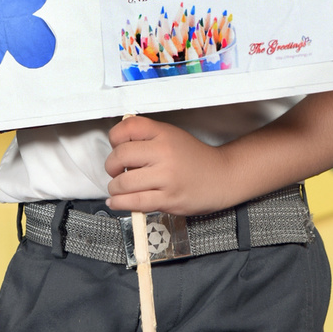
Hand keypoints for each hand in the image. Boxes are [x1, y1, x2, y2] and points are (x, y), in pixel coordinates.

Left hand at [105, 116, 232, 215]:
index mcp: (163, 133)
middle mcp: (164, 153)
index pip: (128, 128)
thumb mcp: (172, 136)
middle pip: (120, 156)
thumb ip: (147, 136)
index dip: (115, 137)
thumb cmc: (194, 158)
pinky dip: (119, 203)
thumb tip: (117, 142)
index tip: (115, 146)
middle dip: (111, 166)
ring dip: (114, 188)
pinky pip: (135, 202)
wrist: (221, 177)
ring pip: (124, 183)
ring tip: (118, 188)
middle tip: (115, 170)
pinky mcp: (168, 199)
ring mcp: (166, 177)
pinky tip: (116, 201)